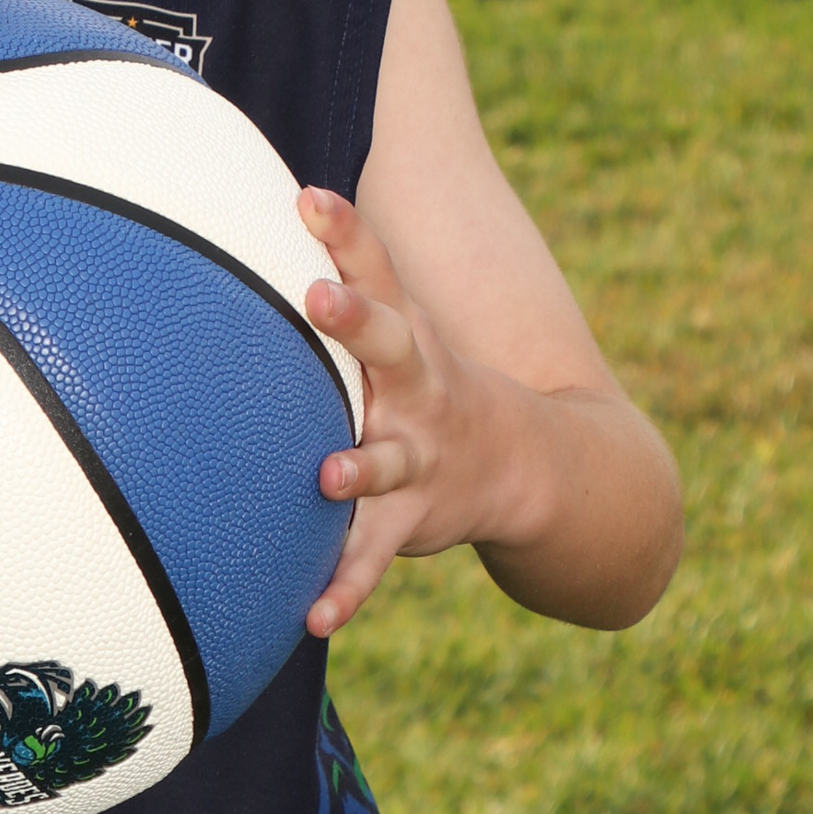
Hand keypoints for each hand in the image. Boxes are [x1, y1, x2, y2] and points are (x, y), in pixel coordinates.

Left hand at [296, 185, 506, 638]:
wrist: (532, 468)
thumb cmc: (427, 378)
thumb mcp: (403, 327)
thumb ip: (346, 271)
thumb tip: (280, 197)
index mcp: (407, 337)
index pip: (379, 269)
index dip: (347, 231)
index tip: (310, 196)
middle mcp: (417, 390)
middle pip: (390, 345)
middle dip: (357, 319)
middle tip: (319, 296)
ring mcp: (418, 457)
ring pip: (385, 461)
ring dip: (358, 468)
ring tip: (325, 475)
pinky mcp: (412, 521)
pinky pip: (372, 558)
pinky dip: (346, 589)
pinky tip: (313, 617)